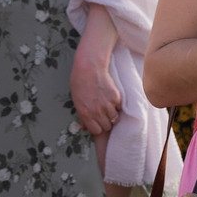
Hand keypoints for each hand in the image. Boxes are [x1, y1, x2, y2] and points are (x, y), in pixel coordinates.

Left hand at [70, 19, 121, 138]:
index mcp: (85, 113)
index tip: (98, 122)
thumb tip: (85, 126)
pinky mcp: (115, 97)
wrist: (89, 66)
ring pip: (115, 118)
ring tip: (108, 105)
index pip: (96, 130)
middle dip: (106, 121)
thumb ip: (82, 114)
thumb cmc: (80, 80)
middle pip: (107, 126)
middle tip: (104, 114)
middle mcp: (96, 111)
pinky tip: (111, 98)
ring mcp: (107, 105)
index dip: (98, 127)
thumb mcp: (76, 99)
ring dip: (113, 113)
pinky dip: (117, 105)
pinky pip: (119, 107)